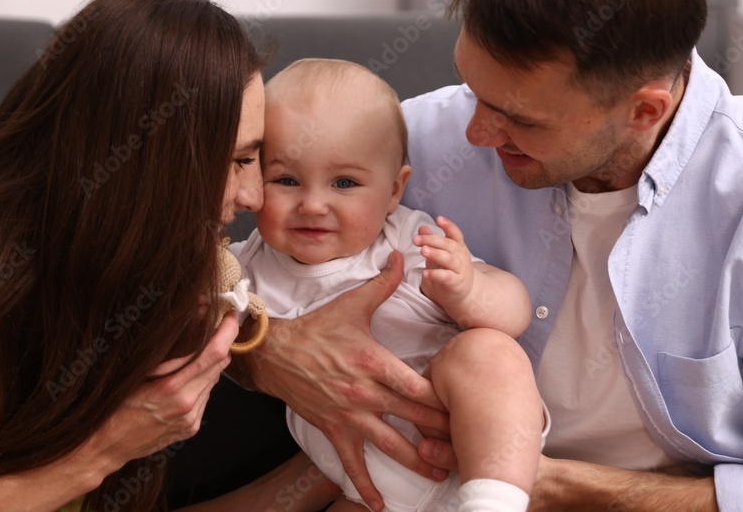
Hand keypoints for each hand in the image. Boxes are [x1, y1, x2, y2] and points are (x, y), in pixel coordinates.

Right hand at [79, 312, 238, 468]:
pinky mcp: (191, 427)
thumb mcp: (137, 370)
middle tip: (212, 328)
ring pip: (214, 380)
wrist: (106, 445)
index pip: (215, 353)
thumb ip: (171, 348)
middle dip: (221, 343)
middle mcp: (187, 404)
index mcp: (172, 387)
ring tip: (189, 358)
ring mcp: (191, 418)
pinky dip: (200, 384)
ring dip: (209, 365)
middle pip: (220, 364)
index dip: (228, 331)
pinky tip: (182, 382)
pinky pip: (205, 396)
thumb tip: (196, 317)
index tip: (231, 316)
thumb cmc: (114, 403)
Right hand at [243, 251, 450, 511]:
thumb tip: (404, 256)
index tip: (467, 407)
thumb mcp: (352, 304)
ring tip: (442, 475)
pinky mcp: (333, 428)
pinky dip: (365, 485)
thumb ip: (383, 283)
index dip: (444, 400)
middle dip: (442, 434)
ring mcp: (348, 414)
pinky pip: (351, 462)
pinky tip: (379, 504)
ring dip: (417, 463)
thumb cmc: (317, 327)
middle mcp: (364, 392)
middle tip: (468, 446)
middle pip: (412, 418)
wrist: (274, 351)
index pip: (417, 387)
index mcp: (373, 362)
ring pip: (390, 445)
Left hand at [415, 216, 473, 307]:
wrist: (464, 294)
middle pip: (448, 245)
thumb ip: (431, 241)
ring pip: (448, 259)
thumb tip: (422, 227)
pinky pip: (446, 277)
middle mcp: (461, 256)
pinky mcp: (456, 283)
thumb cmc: (449, 270)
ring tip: (422, 251)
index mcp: (458, 246)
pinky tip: (425, 273)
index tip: (438, 219)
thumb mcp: (439, 254)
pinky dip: (436, 274)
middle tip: (416, 239)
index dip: (448, 225)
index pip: (455, 233)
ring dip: (435, 254)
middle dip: (432, 240)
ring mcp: (460, 269)